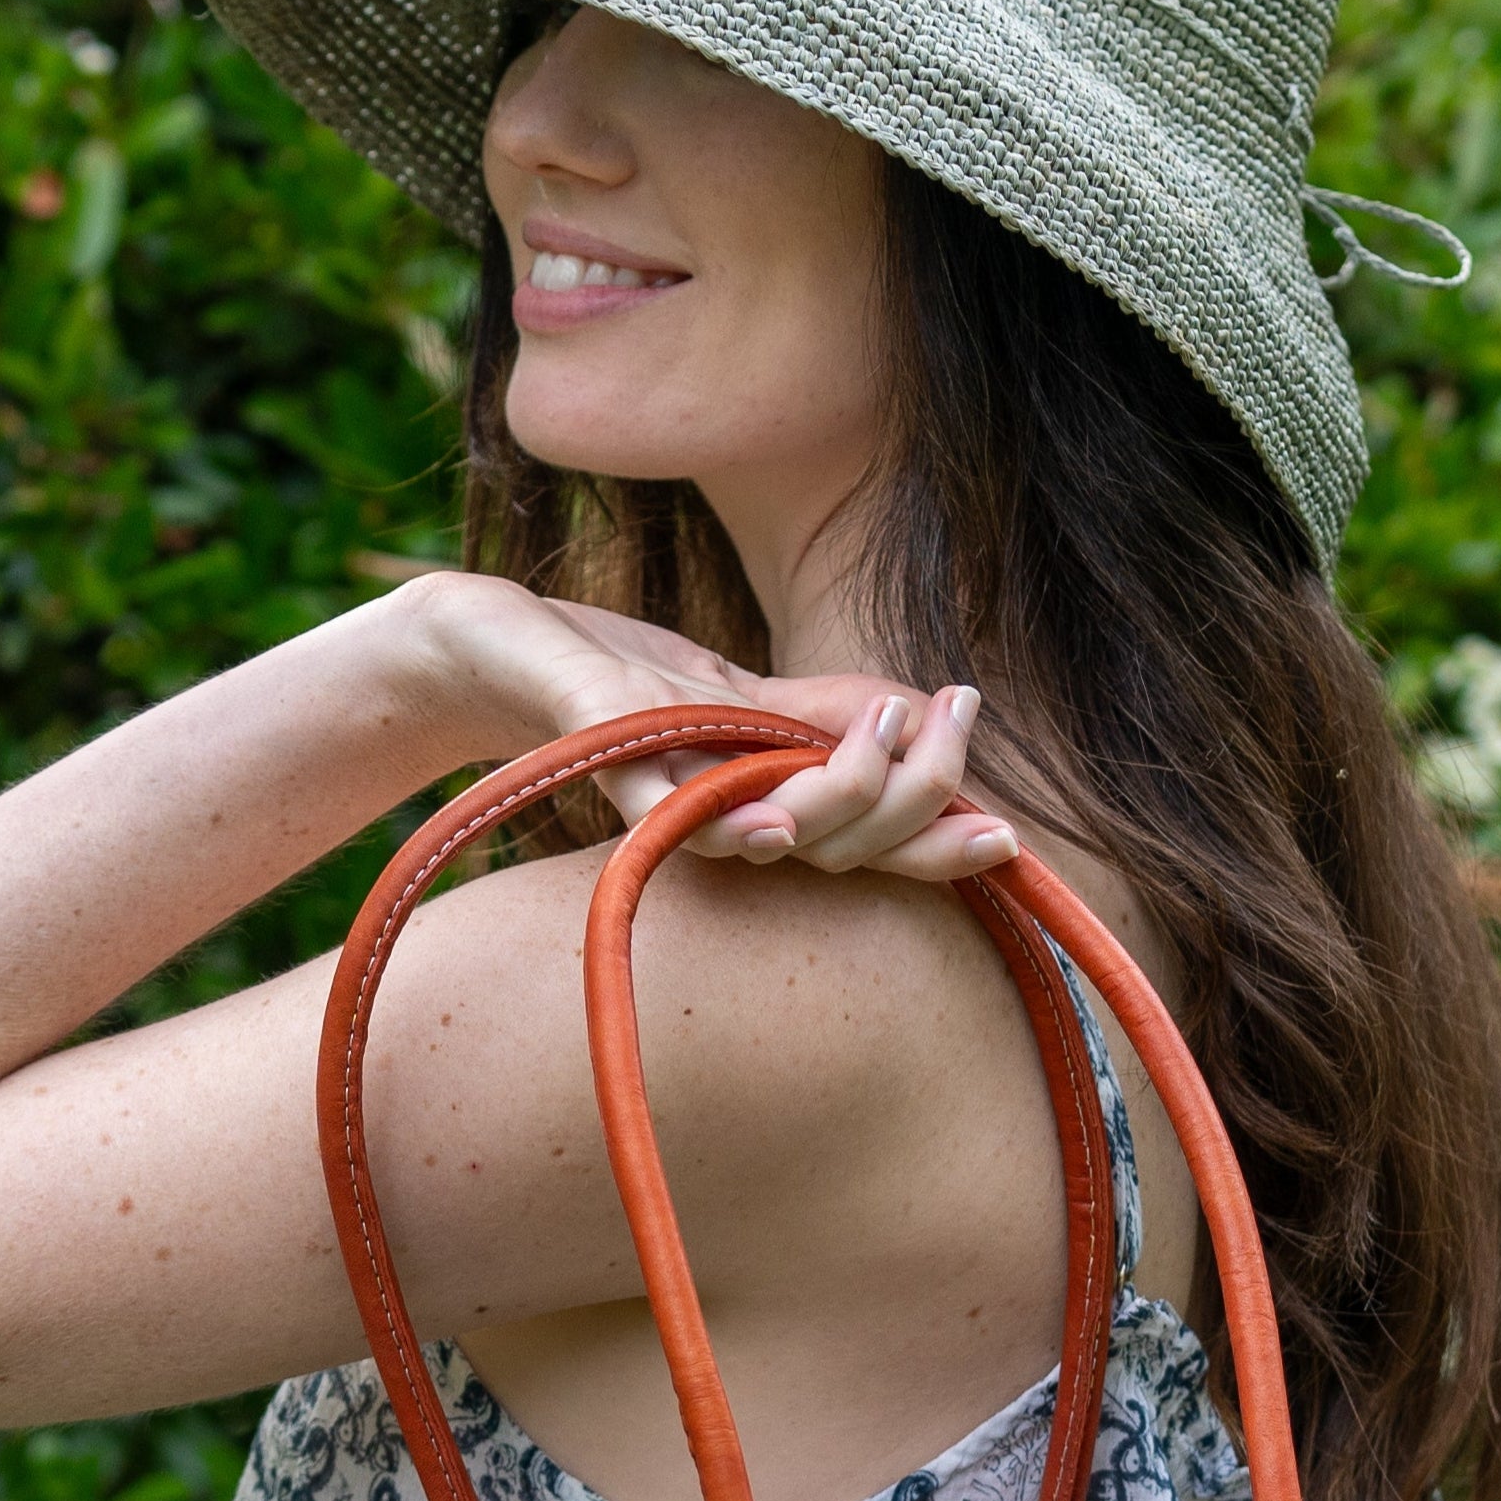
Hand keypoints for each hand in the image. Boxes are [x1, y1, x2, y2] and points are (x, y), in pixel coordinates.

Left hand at [404, 574, 1017, 885]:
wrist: (494, 652)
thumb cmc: (623, 687)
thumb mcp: (746, 696)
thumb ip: (828, 716)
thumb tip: (938, 712)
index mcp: (767, 810)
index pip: (874, 847)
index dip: (941, 847)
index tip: (1005, 830)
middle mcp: (718, 822)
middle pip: (841, 844)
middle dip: (907, 793)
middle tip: (931, 719)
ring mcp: (661, 794)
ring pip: (768, 831)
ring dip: (835, 795)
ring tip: (878, 727)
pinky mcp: (599, 752)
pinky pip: (653, 798)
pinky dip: (703, 812)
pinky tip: (761, 823)